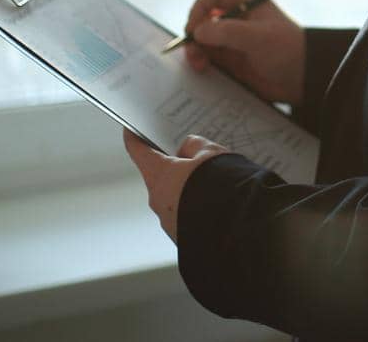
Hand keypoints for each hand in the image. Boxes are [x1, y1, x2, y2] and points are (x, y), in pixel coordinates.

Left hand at [122, 129, 228, 244]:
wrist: (236, 228)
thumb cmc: (221, 186)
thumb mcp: (211, 153)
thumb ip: (195, 146)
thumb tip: (188, 150)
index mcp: (159, 175)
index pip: (138, 150)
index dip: (135, 137)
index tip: (131, 130)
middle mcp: (158, 200)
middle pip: (160, 176)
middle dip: (176, 166)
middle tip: (196, 157)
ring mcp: (170, 222)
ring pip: (175, 197)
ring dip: (189, 188)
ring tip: (216, 182)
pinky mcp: (183, 237)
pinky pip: (186, 215)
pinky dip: (197, 206)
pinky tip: (218, 201)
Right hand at [183, 0, 305, 105]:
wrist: (303, 78)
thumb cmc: (286, 49)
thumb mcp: (257, 37)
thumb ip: (226, 32)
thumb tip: (197, 32)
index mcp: (246, 1)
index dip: (199, 8)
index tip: (194, 27)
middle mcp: (237, 17)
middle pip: (203, 18)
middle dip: (194, 33)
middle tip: (193, 50)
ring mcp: (233, 39)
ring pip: (203, 40)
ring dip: (195, 50)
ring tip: (199, 64)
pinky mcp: (232, 59)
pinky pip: (209, 57)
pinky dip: (202, 62)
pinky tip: (204, 70)